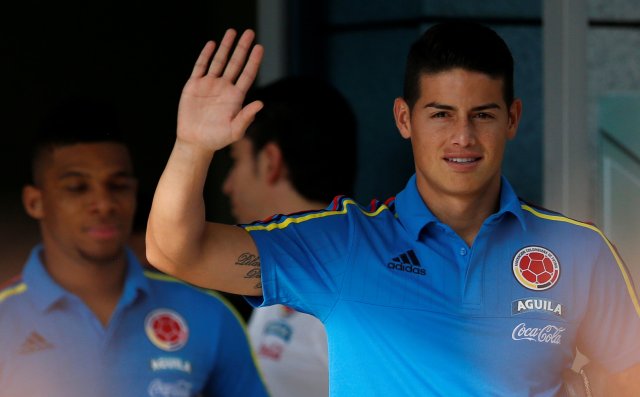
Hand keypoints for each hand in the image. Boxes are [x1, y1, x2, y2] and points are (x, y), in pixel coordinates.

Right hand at [177, 29, 263, 151]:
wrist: (195, 142)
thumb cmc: (217, 139)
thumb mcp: (235, 131)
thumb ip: (246, 117)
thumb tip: (261, 103)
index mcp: (236, 97)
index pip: (247, 74)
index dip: (254, 61)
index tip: (260, 47)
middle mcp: (224, 88)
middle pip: (236, 63)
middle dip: (242, 48)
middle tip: (249, 33)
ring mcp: (209, 85)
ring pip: (219, 61)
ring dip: (226, 47)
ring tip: (232, 31)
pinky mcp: (194, 85)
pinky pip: (201, 66)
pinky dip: (206, 55)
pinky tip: (212, 44)